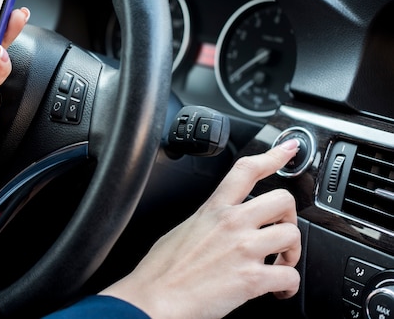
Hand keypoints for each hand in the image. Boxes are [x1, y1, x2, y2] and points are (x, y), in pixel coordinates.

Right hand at [100, 139, 300, 318]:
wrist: (155, 298)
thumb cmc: (162, 270)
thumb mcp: (183, 229)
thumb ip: (208, 222)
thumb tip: (219, 227)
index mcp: (213, 210)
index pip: (246, 170)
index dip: (273, 156)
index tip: (289, 150)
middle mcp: (231, 223)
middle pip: (283, 199)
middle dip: (290, 217)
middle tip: (282, 233)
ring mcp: (243, 249)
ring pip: (293, 235)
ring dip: (292, 254)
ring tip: (280, 266)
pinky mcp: (252, 278)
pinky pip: (290, 277)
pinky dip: (289, 287)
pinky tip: (278, 291)